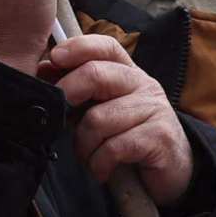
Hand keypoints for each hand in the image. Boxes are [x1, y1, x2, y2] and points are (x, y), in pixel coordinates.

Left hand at [41, 35, 195, 206]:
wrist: (171, 170)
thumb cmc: (127, 137)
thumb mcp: (100, 109)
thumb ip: (76, 89)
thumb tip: (44, 68)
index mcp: (127, 72)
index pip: (105, 47)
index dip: (78, 48)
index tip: (54, 58)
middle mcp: (143, 84)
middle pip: (95, 75)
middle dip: (67, 95)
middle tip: (59, 119)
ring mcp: (154, 108)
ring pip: (98, 118)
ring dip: (84, 145)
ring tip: (89, 156)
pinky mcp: (159, 136)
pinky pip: (113, 147)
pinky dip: (99, 163)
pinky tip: (102, 170)